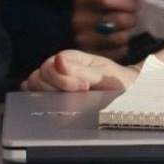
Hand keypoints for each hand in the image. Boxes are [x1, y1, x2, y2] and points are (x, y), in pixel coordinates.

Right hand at [21, 49, 137, 91]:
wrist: (129, 92)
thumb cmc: (117, 81)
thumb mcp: (103, 74)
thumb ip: (80, 70)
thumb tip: (58, 60)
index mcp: (70, 58)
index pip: (50, 66)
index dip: (63, 79)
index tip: (84, 87)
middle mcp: (59, 68)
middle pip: (38, 76)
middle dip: (56, 87)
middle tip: (81, 92)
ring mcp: (54, 82)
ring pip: (34, 85)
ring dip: (48, 94)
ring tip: (69, 100)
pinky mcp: (52, 96)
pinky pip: (35, 96)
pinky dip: (39, 100)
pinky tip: (54, 104)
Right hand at [71, 0, 138, 59]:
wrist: (84, 31)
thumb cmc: (101, 10)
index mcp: (82, 1)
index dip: (125, 1)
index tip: (134, 4)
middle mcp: (78, 21)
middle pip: (116, 20)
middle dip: (131, 19)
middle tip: (133, 18)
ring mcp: (82, 40)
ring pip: (118, 38)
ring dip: (127, 34)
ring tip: (126, 30)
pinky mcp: (91, 56)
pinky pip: (117, 53)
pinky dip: (123, 48)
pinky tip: (120, 43)